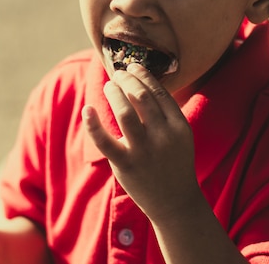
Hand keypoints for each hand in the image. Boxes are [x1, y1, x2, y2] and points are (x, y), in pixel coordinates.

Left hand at [82, 63, 202, 221]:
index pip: (158, 91)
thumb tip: (141, 81)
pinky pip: (104, 141)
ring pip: (124, 112)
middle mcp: (163, 136)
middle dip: (126, 79)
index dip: (143, 75)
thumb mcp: (180, 135)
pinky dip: (93, 123)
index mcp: (178, 126)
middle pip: (141, 96)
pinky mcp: (125, 165)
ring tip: (109, 86)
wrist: (175, 202)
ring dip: (114, 93)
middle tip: (118, 74)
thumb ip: (165, 112)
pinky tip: (87, 109)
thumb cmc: (174, 162)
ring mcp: (143, 151)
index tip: (132, 66)